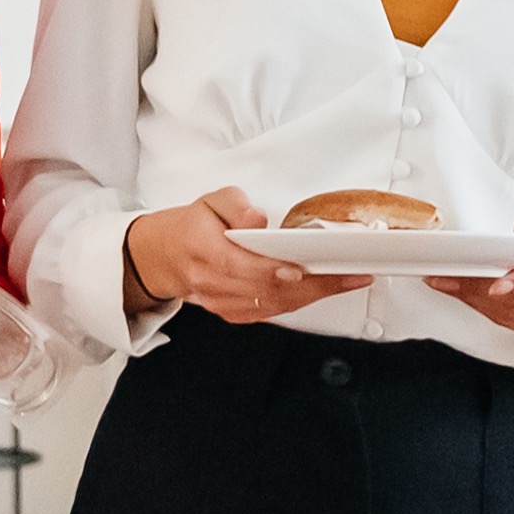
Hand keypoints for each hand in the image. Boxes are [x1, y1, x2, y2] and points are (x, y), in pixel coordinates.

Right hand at [122, 189, 358, 326]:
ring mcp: (221, 302)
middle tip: (348, 275)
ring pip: (273, 305)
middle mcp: (211, 281)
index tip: (300, 269)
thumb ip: (235, 205)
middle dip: (312, 284)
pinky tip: (322, 291)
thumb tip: (257, 220)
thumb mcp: (210, 200)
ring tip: (346, 281)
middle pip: (266, 289)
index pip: (240, 265)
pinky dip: (298, 303)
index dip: (272, 270)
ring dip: (313, 296)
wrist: (166, 256)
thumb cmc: (192, 227)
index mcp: (203, 249)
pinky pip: (270, 313)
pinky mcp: (232, 313)